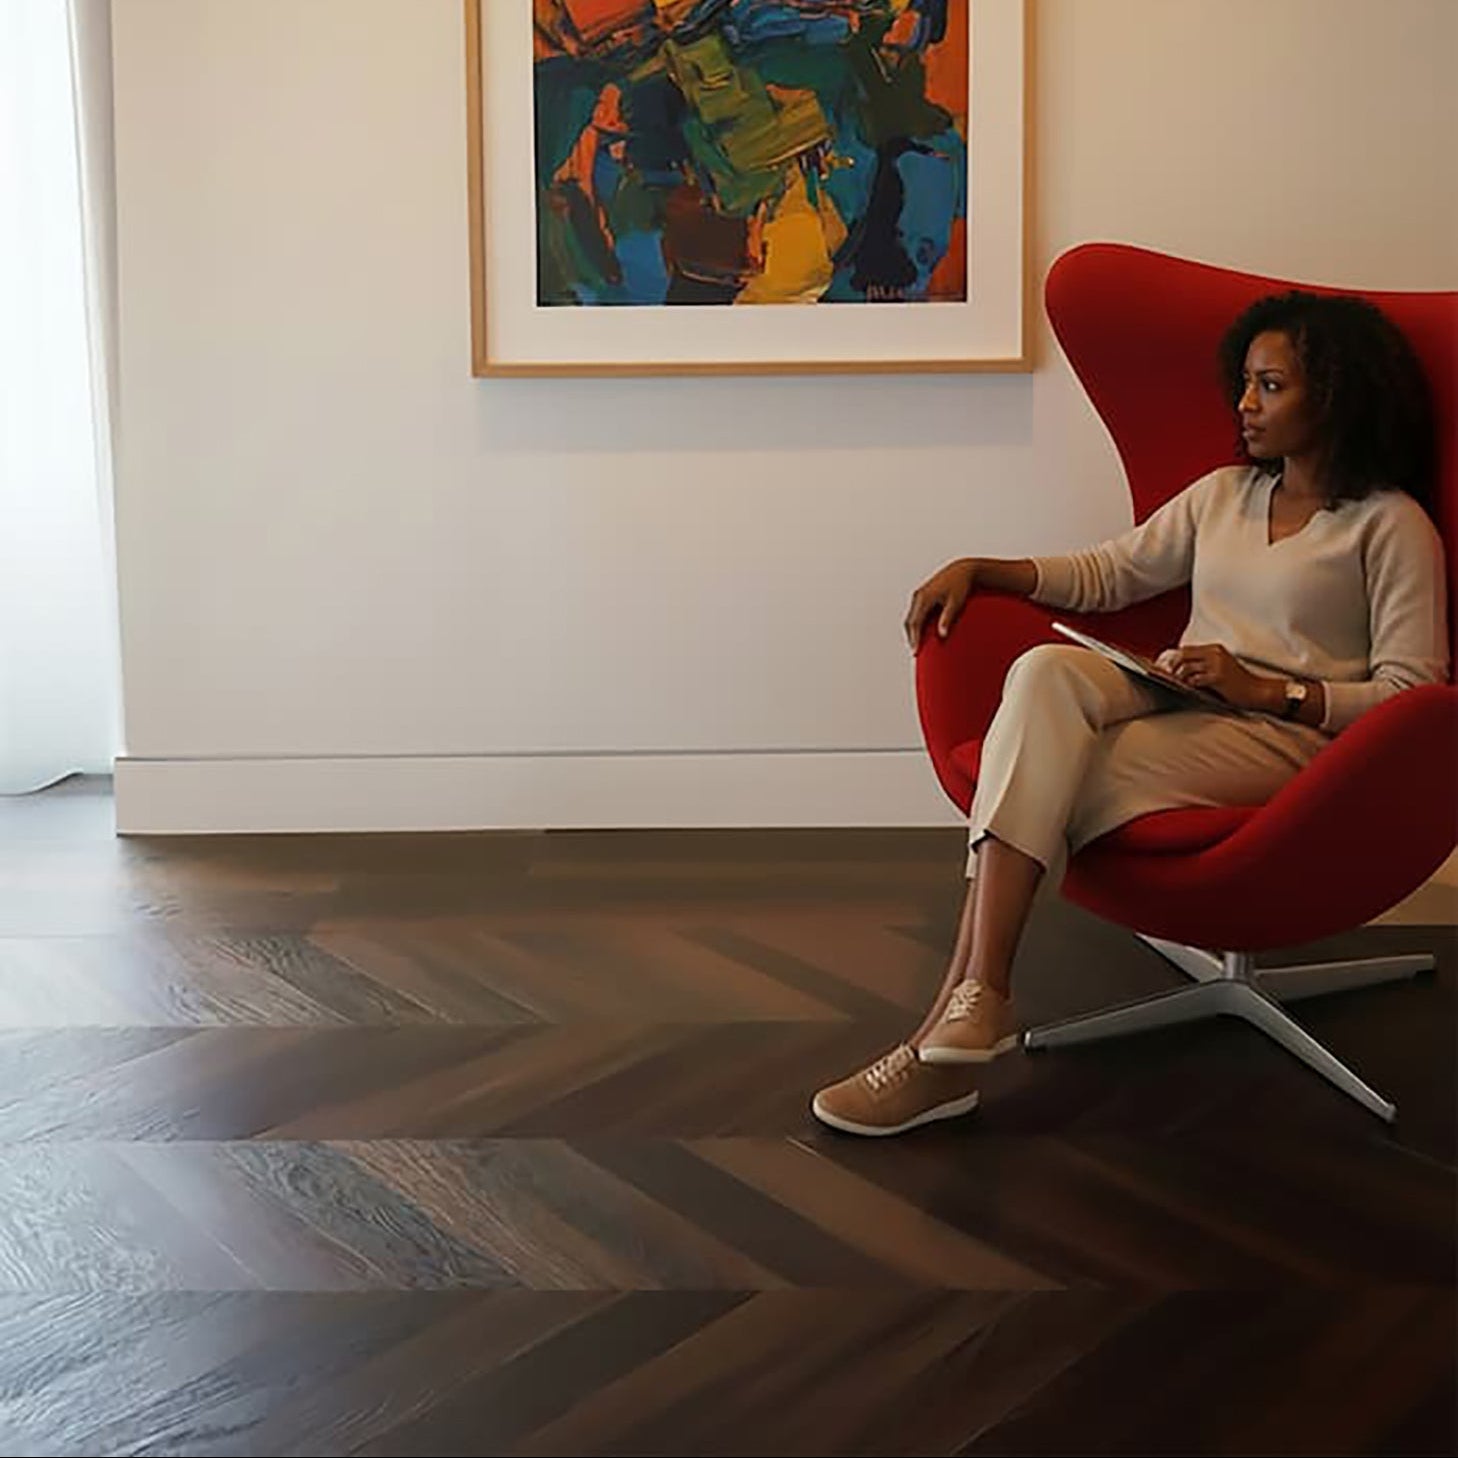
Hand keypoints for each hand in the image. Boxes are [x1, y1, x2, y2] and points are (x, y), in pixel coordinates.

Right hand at [905, 558, 977, 652]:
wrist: (961, 570)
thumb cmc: (960, 585)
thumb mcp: (956, 602)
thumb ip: (947, 618)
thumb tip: (942, 634)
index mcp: (924, 598)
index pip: (915, 623)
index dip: (914, 639)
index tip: (915, 652)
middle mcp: (918, 596)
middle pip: (909, 622)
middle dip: (911, 637)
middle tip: (915, 652)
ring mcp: (918, 595)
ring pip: (910, 617)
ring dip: (911, 631)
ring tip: (917, 645)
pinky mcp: (921, 595)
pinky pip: (914, 613)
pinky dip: (915, 624)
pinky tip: (921, 632)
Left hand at [1155, 643, 1269, 709]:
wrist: (1257, 691)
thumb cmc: (1237, 683)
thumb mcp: (1220, 667)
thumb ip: (1202, 665)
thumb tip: (1177, 670)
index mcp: (1214, 649)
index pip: (1185, 649)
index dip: (1171, 657)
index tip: (1159, 666)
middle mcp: (1215, 653)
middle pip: (1182, 654)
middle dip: (1169, 665)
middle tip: (1160, 675)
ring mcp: (1217, 664)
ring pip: (1186, 667)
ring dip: (1177, 677)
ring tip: (1172, 683)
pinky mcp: (1218, 677)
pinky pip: (1196, 679)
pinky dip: (1188, 684)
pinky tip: (1187, 688)